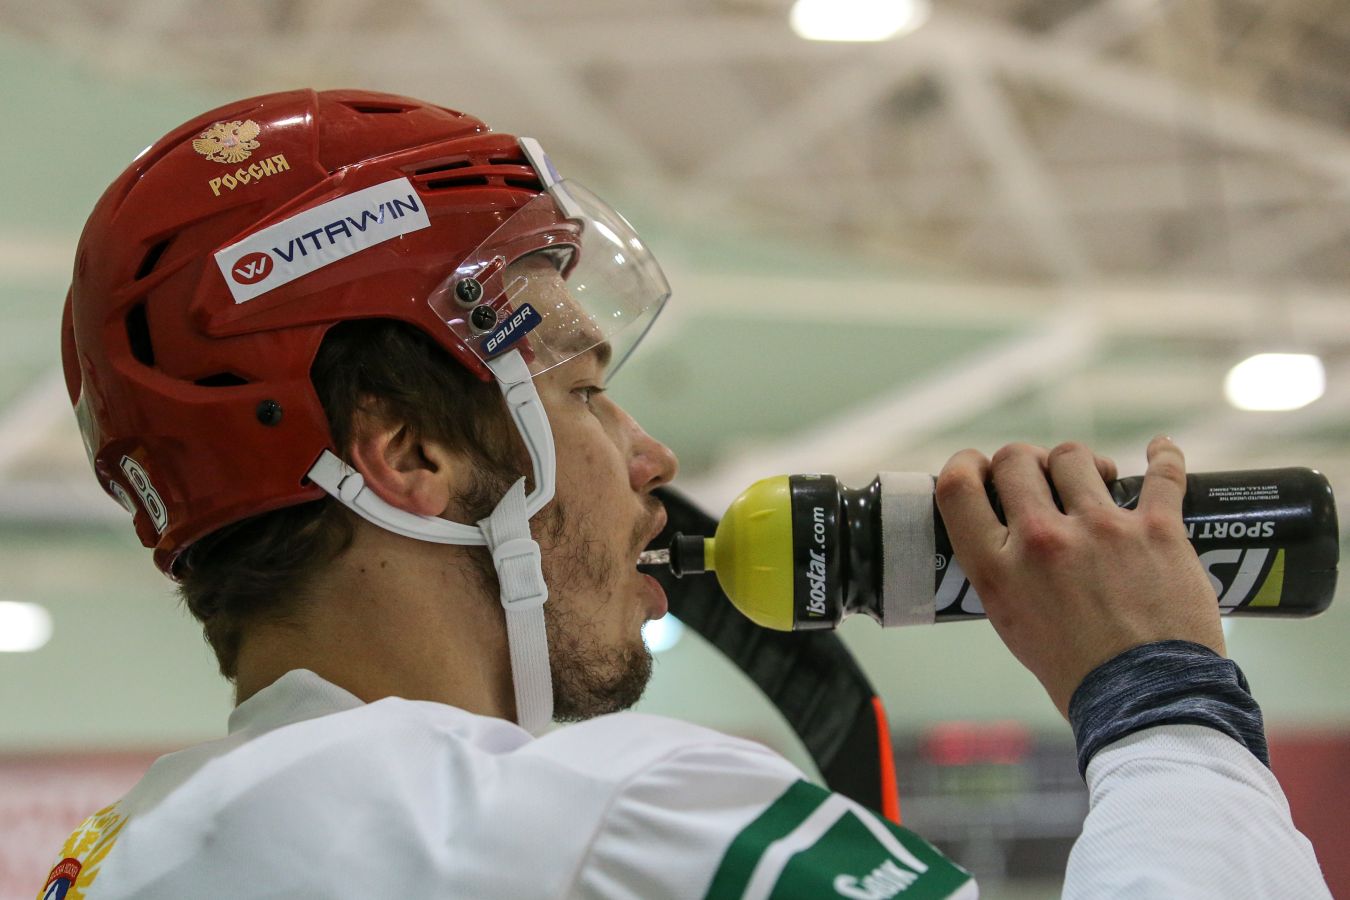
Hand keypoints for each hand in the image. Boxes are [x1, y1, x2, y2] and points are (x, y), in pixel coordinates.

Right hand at [935, 436, 1224, 716]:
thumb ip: (1005, 574)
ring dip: (1081, 462)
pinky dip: (1162, 455)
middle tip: (1042, 479)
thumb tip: (1014, 536)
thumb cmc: (1077, 675)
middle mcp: (1042, 540)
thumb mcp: (1012, 623)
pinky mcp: (1158, 529)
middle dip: (1025, 462)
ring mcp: (1102, 530)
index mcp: (998, 568)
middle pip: (1016, 459)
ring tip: (1097, 479)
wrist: (1149, 704)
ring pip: (1075, 456)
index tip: (980, 468)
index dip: (965, 464)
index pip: (958, 486)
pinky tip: (1159, 450)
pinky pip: (1162, 472)